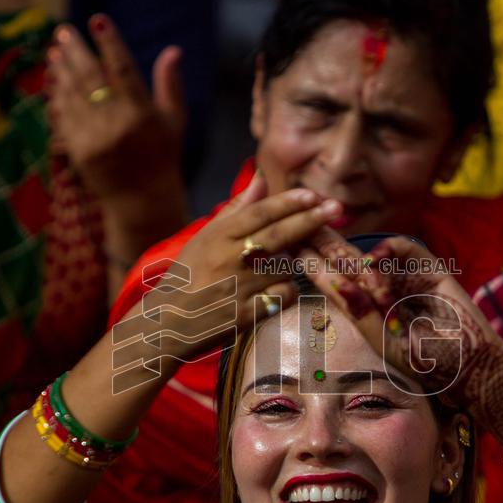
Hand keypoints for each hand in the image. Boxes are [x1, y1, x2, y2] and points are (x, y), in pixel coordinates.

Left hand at [46, 15, 185, 202]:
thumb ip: (170, 84)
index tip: (98, 21)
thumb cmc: (162, 155)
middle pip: (90, 78)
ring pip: (73, 95)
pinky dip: (58, 95)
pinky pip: (64, 116)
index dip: (110, 44)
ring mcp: (95, 140)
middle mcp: (117, 126)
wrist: (142, 200)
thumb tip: (173, 50)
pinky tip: (56, 79)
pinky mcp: (78, 152)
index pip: (123, 71)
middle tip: (64, 31)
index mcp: (143, 116)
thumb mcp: (175, 121)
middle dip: (75, 51)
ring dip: (62, 70)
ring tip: (56, 50)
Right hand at [148, 175, 341, 360]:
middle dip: (310, 219)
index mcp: (218, 237)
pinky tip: (276, 293)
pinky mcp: (245, 315)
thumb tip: (262, 180)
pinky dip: (286, 292)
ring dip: (292, 266)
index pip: (259, 214)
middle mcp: (229, 259)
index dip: (287, 202)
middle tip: (336, 208)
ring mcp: (238, 288)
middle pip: (278, 235)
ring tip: (277, 270)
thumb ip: (236, 210)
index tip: (312, 194)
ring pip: (285, 269)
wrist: (166, 322)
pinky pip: (282, 297)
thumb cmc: (188, 276)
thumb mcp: (205, 238)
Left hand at [300, 230, 497, 402]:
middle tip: (299, 224)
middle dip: (322, 241)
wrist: (470, 362)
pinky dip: (389, 250)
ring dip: (348, 247)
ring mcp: (401, 274)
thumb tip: (335, 284)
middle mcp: (379, 287)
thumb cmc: (424, 361)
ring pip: (369, 252)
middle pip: (345, 259)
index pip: (331, 280)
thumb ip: (361, 314)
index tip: (285, 248)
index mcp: (363, 306)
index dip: (310, 264)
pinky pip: (405, 248)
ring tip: (325, 238)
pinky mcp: (427, 266)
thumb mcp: (384, 341)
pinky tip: (374, 260)